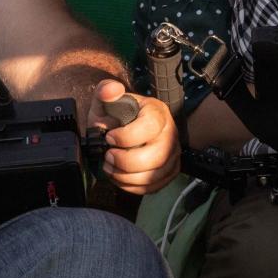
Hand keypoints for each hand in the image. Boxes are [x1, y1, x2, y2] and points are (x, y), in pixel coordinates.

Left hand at [87, 79, 179, 194]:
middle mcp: (170, 133)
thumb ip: (105, 91)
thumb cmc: (115, 117)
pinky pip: (154, 187)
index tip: (109, 137)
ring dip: (127, 177)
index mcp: (157, 112)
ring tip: (110, 168)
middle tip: (108, 157)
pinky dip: (133, 187)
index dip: (127, 136)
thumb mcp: (106, 102)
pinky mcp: (169, 171)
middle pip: (157, 156)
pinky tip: (120, 178)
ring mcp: (172, 154)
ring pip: (155, 175)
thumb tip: (112, 90)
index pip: (150, 126)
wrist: (122, 131)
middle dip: (126, 162)